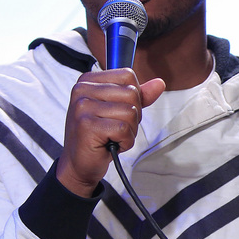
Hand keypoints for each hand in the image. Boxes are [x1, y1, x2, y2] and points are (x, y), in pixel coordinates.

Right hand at [55, 69, 164, 196]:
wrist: (79, 163)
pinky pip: (124, 129)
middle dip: (133, 116)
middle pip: (132, 93)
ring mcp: (83, 107)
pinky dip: (125, 141)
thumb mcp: (118, 110)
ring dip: (129, 131)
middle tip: (115, 128)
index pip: (128, 75)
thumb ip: (139, 95)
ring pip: (130, 112)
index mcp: (88, 80)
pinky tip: (110, 144)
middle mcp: (82, 90)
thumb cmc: (98, 135)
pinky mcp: (87, 125)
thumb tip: (159, 83)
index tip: (118, 111)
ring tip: (112, 136)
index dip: (134, 97)